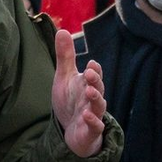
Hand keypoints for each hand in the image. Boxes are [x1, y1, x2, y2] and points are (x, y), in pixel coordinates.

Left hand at [51, 29, 105, 157]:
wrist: (72, 131)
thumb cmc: (71, 102)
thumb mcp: (65, 78)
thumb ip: (65, 57)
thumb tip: (62, 30)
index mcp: (88, 85)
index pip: (94, 75)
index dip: (94, 70)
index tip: (91, 63)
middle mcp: (92, 99)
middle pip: (98, 88)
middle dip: (95, 81)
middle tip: (90, 73)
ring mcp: (93, 115)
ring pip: (98, 106)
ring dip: (96, 99)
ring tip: (89, 92)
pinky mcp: (90, 131)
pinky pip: (95, 126)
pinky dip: (92, 121)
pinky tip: (85, 115)